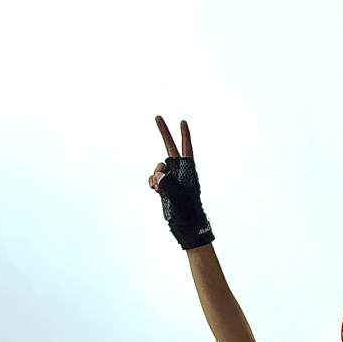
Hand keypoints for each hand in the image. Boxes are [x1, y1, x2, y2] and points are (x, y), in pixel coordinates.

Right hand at [148, 117, 213, 248]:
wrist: (185, 224)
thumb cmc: (187, 210)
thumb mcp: (178, 196)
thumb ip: (166, 183)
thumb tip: (157, 176)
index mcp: (189, 170)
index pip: (187, 148)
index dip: (184, 135)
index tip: (183, 122)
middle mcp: (180, 170)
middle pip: (170, 147)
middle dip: (164, 132)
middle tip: (158, 116)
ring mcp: (171, 178)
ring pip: (158, 168)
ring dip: (156, 177)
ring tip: (162, 191)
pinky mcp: (164, 186)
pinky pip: (154, 178)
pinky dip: (153, 183)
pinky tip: (157, 192)